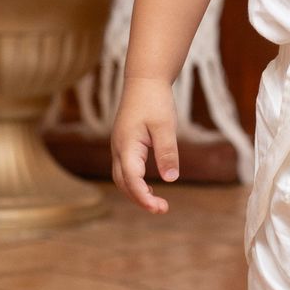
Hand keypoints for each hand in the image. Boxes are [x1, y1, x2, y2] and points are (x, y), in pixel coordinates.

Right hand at [110, 78, 178, 214]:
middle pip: (123, 183)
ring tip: (158, 204)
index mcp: (126, 145)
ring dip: (137, 193)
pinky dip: (136, 183)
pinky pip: (126, 170)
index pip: (131, 178)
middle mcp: (118, 149)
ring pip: (122, 178)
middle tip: (163, 209)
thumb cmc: (155, 100)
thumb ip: (167, 152)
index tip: (159, 208)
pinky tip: (151, 188)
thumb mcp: (165, 126)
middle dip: (140, 199)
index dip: (143, 196)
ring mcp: (119, 147)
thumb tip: (171, 179)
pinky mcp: (125, 145)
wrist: (144, 80)